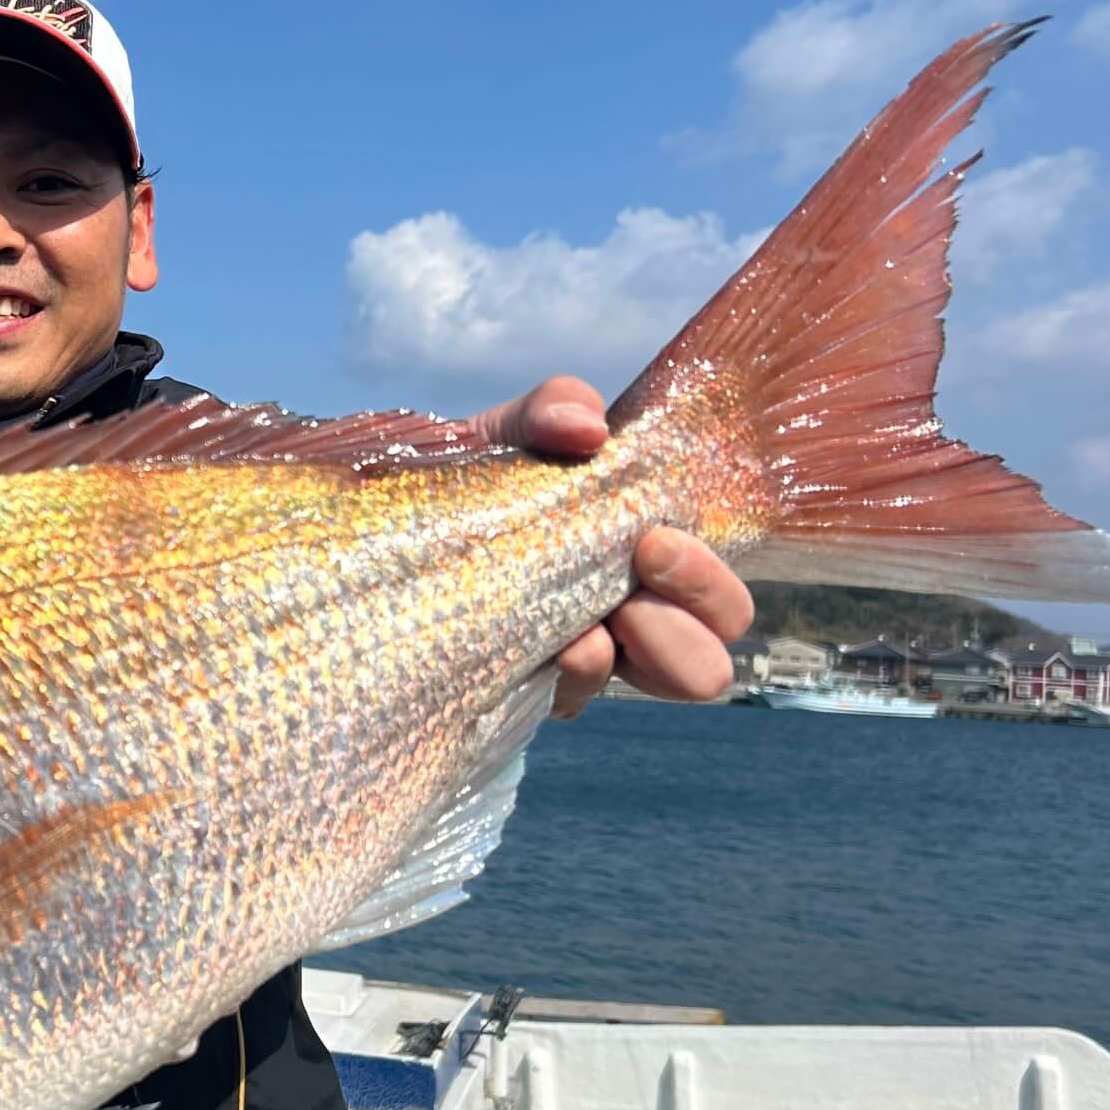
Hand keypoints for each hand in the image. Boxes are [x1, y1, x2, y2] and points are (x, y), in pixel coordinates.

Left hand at [468, 377, 754, 717]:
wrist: (390, 537)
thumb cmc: (471, 482)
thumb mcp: (510, 433)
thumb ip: (551, 409)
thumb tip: (588, 428)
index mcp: (645, 559)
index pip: (720, 596)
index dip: (709, 578)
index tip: (655, 537)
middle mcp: (632, 618)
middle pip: (715, 649)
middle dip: (695, 608)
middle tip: (644, 565)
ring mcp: (590, 662)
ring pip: (678, 681)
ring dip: (661, 647)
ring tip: (603, 622)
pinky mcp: (535, 696)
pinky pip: (582, 700)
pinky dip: (580, 674)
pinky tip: (556, 650)